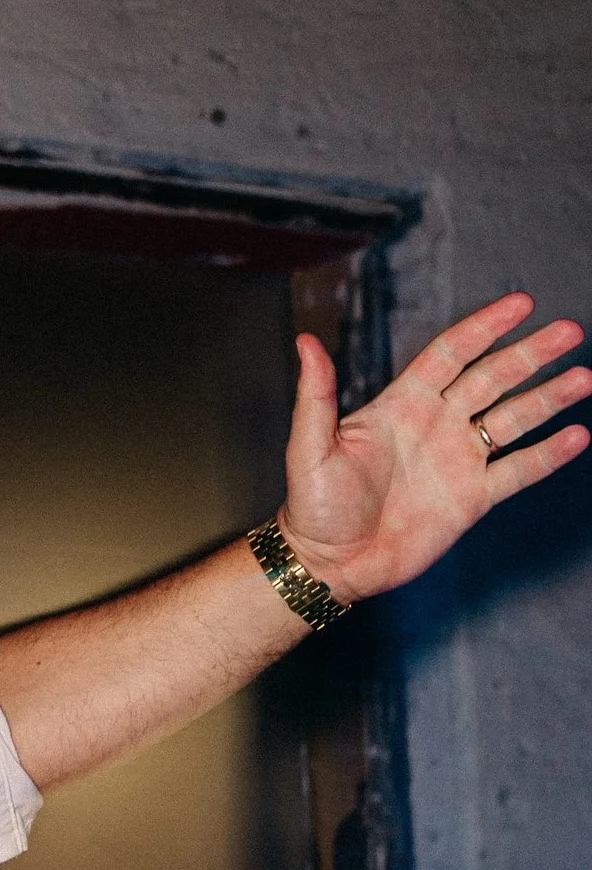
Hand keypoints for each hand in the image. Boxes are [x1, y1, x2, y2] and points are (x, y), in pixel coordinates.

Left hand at [280, 295, 591, 601]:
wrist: (332, 565)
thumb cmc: (314, 508)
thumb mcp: (309, 449)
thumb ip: (316, 395)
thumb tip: (306, 344)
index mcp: (401, 405)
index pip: (451, 354)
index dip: (485, 328)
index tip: (520, 304)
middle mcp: (436, 425)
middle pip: (493, 378)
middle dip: (531, 354)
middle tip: (569, 331)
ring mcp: (457, 460)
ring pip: (513, 419)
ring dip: (549, 398)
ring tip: (584, 378)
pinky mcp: (472, 498)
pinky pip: (518, 470)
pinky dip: (548, 454)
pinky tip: (576, 435)